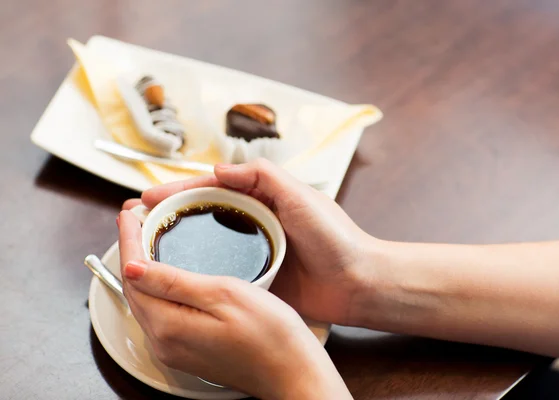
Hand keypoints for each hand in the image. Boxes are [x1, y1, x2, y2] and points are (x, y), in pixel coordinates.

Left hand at [118, 210, 350, 399]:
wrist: (294, 374)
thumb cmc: (271, 334)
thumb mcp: (224, 295)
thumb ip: (174, 282)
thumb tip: (132, 266)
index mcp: (169, 325)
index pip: (133, 275)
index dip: (128, 239)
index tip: (128, 213)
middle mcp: (164, 343)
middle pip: (135, 290)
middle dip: (132, 252)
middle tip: (136, 220)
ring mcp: (175, 351)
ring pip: (147, 302)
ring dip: (144, 270)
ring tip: (149, 240)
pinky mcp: (189, 353)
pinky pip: (162, 315)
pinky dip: (159, 290)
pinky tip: (170, 274)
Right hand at [130, 159, 372, 325]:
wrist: (358, 283)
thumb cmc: (335, 238)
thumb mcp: (302, 196)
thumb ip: (264, 177)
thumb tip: (219, 168)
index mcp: (264, 197)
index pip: (212, 188)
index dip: (179, 190)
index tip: (148, 196)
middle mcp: (254, 220)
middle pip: (203, 213)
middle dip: (170, 213)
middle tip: (135, 219)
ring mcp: (253, 250)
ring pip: (207, 241)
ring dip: (177, 240)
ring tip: (144, 245)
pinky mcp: (256, 276)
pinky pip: (220, 270)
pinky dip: (196, 269)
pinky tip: (173, 274)